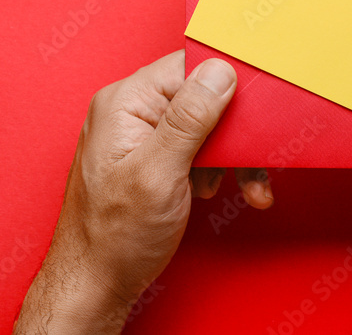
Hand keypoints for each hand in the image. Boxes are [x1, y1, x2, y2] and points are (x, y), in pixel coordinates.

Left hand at [16, 51, 271, 333]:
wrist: (95, 284)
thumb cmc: (113, 237)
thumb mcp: (158, 175)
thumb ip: (189, 120)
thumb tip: (219, 71)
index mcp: (124, 103)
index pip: (186, 68)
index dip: (226, 85)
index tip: (256, 107)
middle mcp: (130, 111)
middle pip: (200, 96)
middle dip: (233, 130)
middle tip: (255, 159)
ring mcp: (140, 135)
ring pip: (203, 124)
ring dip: (229, 155)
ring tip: (245, 186)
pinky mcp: (152, 157)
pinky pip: (195, 147)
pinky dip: (216, 168)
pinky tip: (223, 191)